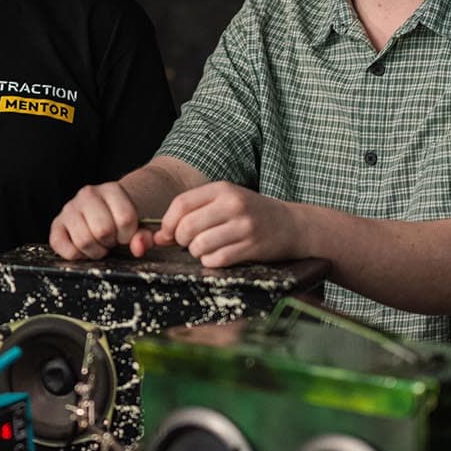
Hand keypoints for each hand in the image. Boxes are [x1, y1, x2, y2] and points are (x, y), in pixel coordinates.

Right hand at [49, 182, 159, 259]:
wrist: (107, 211)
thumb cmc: (124, 219)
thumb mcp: (140, 225)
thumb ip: (144, 237)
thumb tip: (138, 248)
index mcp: (112, 190)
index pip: (125, 219)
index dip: (128, 235)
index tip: (126, 234)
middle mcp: (88, 194)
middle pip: (102, 230)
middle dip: (111, 242)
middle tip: (111, 240)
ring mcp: (69, 207)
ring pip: (83, 240)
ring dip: (95, 251)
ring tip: (99, 244)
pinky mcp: (56, 223)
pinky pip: (61, 246)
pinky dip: (76, 255)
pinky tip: (85, 249)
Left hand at [163, 182, 301, 266]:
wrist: (292, 225)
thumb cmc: (250, 213)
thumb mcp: (224, 202)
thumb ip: (192, 213)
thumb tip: (158, 237)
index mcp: (223, 189)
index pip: (181, 204)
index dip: (168, 223)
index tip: (167, 234)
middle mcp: (233, 205)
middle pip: (187, 227)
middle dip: (181, 240)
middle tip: (189, 242)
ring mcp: (244, 226)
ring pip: (200, 245)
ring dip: (197, 252)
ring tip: (206, 248)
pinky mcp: (252, 247)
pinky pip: (216, 260)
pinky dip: (211, 261)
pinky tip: (219, 255)